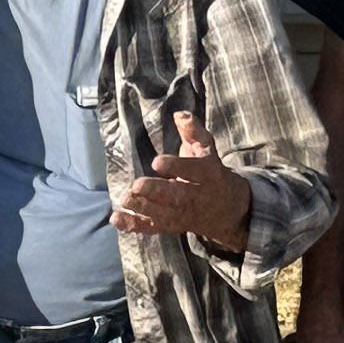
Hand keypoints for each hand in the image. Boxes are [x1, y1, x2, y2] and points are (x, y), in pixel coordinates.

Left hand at [114, 115, 247, 249]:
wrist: (226, 208)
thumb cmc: (210, 172)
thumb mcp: (206, 149)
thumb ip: (193, 132)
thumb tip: (179, 114)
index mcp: (207, 174)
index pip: (193, 171)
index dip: (176, 167)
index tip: (157, 162)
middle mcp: (196, 196)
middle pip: (177, 196)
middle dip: (157, 192)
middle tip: (137, 185)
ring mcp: (183, 214)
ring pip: (164, 214)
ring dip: (143, 208)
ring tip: (125, 199)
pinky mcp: (171, 225)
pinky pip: (153, 227)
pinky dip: (134, 225)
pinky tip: (117, 219)